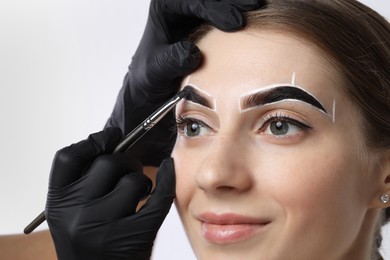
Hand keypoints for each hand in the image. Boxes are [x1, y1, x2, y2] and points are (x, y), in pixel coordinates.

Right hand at [45, 128, 175, 259]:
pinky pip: (157, 197)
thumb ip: (85, 182)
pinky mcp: (133, 238)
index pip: (69, 157)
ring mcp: (103, 228)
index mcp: (58, 204)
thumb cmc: (91, 243)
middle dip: (125, 161)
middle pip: (107, 162)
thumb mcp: (73, 213)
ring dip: (141, 180)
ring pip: (132, 180)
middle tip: (129, 170)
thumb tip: (113, 142)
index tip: (111, 136)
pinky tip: (168, 170)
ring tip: (138, 193)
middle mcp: (75, 215)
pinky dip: (167, 180)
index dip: (93, 142)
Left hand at [105, 0, 263, 165]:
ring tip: (260, 7)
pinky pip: (224, 11)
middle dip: (231, 0)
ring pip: (219, 1)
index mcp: (165, 10)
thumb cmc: (150, 81)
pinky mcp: (207, 23)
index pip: (190, 1)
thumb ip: (169, 63)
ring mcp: (195, 14)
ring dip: (238, 3)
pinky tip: (256, 17)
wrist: (153, 91)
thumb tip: (192, 54)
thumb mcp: (154, 74)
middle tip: (254, 7)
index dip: (214, 9)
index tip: (235, 23)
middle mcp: (180, 8)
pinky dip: (239, 12)